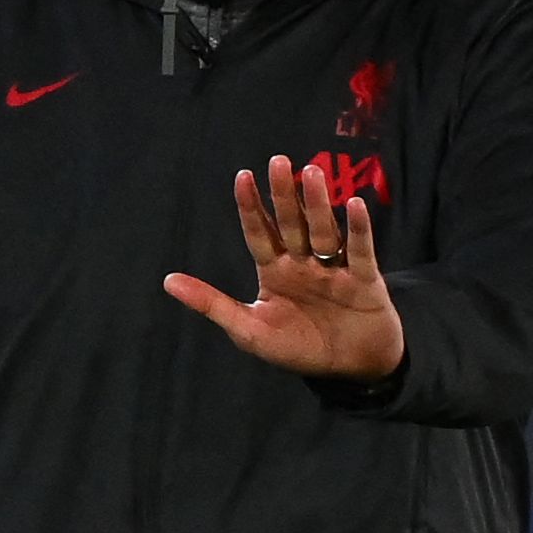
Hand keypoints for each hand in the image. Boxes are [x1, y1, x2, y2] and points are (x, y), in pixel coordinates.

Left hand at [163, 155, 403, 380]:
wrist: (351, 371)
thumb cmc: (299, 349)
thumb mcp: (250, 331)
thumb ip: (212, 304)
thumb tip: (167, 281)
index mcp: (275, 272)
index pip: (259, 233)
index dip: (251, 207)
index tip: (243, 176)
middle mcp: (303, 264)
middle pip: (291, 224)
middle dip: (284, 195)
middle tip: (278, 161)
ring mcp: (334, 269)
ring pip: (323, 231)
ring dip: (317, 204)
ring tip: (312, 173)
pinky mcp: (365, 280)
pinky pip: (361, 251)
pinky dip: (359, 230)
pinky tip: (354, 205)